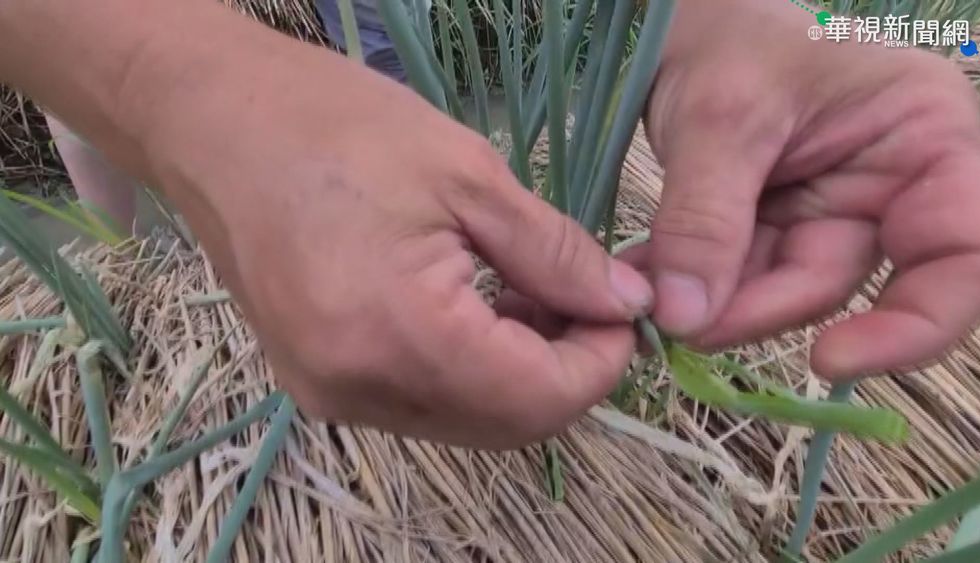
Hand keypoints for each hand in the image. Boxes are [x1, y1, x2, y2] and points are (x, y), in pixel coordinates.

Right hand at [139, 30, 652, 448]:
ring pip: (464, 421)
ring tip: (531, 293)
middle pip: (504, 426)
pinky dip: (466, 371)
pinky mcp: (315, 382)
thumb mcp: (468, 175)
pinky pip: (418, 403)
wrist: (212, 122)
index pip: (537, 400)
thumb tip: (625, 303)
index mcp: (399, 335)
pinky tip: (478, 309)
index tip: (622, 308)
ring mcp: (330, 394)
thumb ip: (556, 254)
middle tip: (585, 297)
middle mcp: (358, 390)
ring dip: (516, 373)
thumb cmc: (338, 126)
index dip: (600, 363)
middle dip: (563, 371)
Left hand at [635, 0, 979, 377]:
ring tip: (647, 294)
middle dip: (764, 309)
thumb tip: (683, 319)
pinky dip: (698, 286)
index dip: (921, 324)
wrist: (689, 24)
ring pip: (789, 290)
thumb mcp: (720, 120)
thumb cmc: (730, 41)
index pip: (970, 254)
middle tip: (681, 323)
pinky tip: (647, 280)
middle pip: (856, 285)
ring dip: (717, 302)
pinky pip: (749, 276)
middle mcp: (895, 184)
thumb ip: (705, 219)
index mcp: (926, 138)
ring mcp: (838, 210)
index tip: (831, 361)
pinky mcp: (787, 226)